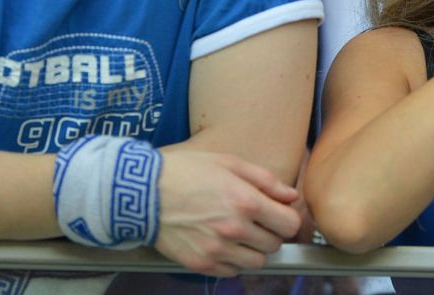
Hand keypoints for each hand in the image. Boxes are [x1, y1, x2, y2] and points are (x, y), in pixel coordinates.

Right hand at [153, 149, 300, 276]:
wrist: (142, 192)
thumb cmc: (185, 171)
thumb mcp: (229, 162)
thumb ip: (266, 180)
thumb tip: (291, 197)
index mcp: (246, 201)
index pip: (289, 224)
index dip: (286, 218)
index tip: (277, 214)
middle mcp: (234, 229)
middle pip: (274, 245)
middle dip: (269, 232)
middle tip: (254, 221)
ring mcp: (217, 250)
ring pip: (256, 263)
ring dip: (252, 250)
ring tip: (237, 233)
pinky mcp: (200, 264)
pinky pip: (231, 272)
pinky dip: (231, 261)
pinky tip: (219, 242)